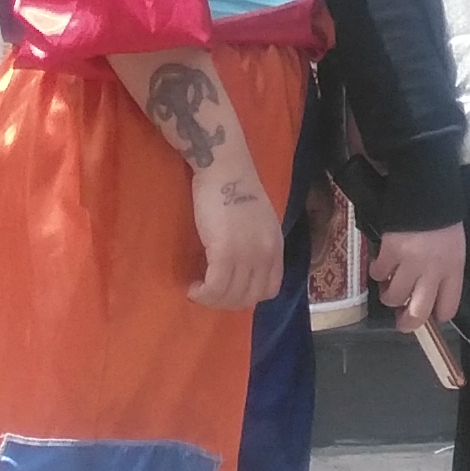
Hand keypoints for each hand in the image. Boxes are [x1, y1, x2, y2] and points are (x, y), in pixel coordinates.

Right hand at [188, 164, 279, 310]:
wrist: (225, 168)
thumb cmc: (237, 188)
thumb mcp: (259, 222)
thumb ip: (256, 245)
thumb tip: (241, 268)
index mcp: (276, 246)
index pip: (270, 289)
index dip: (248, 297)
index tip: (228, 291)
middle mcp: (266, 254)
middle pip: (249, 297)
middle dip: (226, 302)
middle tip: (207, 294)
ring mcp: (247, 255)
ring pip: (231, 296)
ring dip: (211, 300)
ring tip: (198, 290)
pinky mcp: (225, 252)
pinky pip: (215, 287)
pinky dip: (203, 293)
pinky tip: (193, 287)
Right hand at [372, 222, 465, 333]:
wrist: (426, 187)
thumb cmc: (442, 216)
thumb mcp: (454, 246)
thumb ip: (445, 270)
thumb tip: (429, 291)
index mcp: (453, 268)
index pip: (447, 307)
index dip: (436, 315)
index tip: (429, 315)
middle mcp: (433, 270)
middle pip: (418, 313)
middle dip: (407, 323)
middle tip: (401, 322)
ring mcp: (410, 262)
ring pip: (393, 297)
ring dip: (388, 295)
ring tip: (388, 286)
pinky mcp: (389, 251)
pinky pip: (378, 274)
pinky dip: (376, 272)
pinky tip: (381, 264)